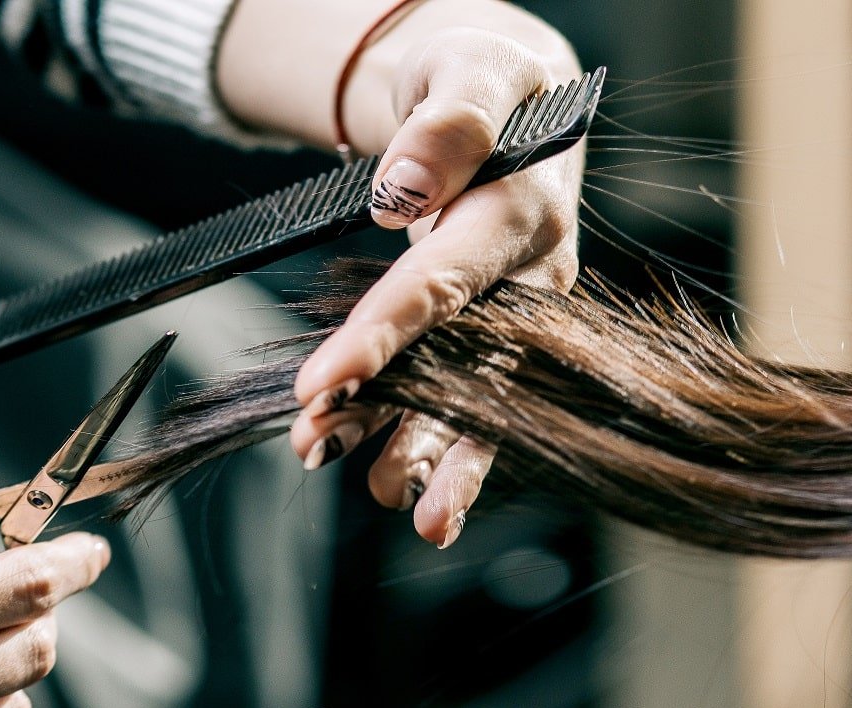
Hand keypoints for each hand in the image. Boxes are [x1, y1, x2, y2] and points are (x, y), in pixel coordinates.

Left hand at [218, 0, 583, 547]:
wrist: (510, 99)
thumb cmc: (483, 81)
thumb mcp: (469, 67)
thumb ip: (447, 124)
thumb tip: (401, 188)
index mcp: (524, 214)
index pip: (444, 282)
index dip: (384, 336)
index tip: (322, 383)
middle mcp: (529, 278)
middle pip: (466, 364)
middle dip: (410, 423)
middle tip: (343, 463)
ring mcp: (515, 314)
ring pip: (473, 398)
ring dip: (421, 449)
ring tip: (380, 495)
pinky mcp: (494, 335)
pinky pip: (467, 399)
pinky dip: (432, 446)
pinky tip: (394, 487)